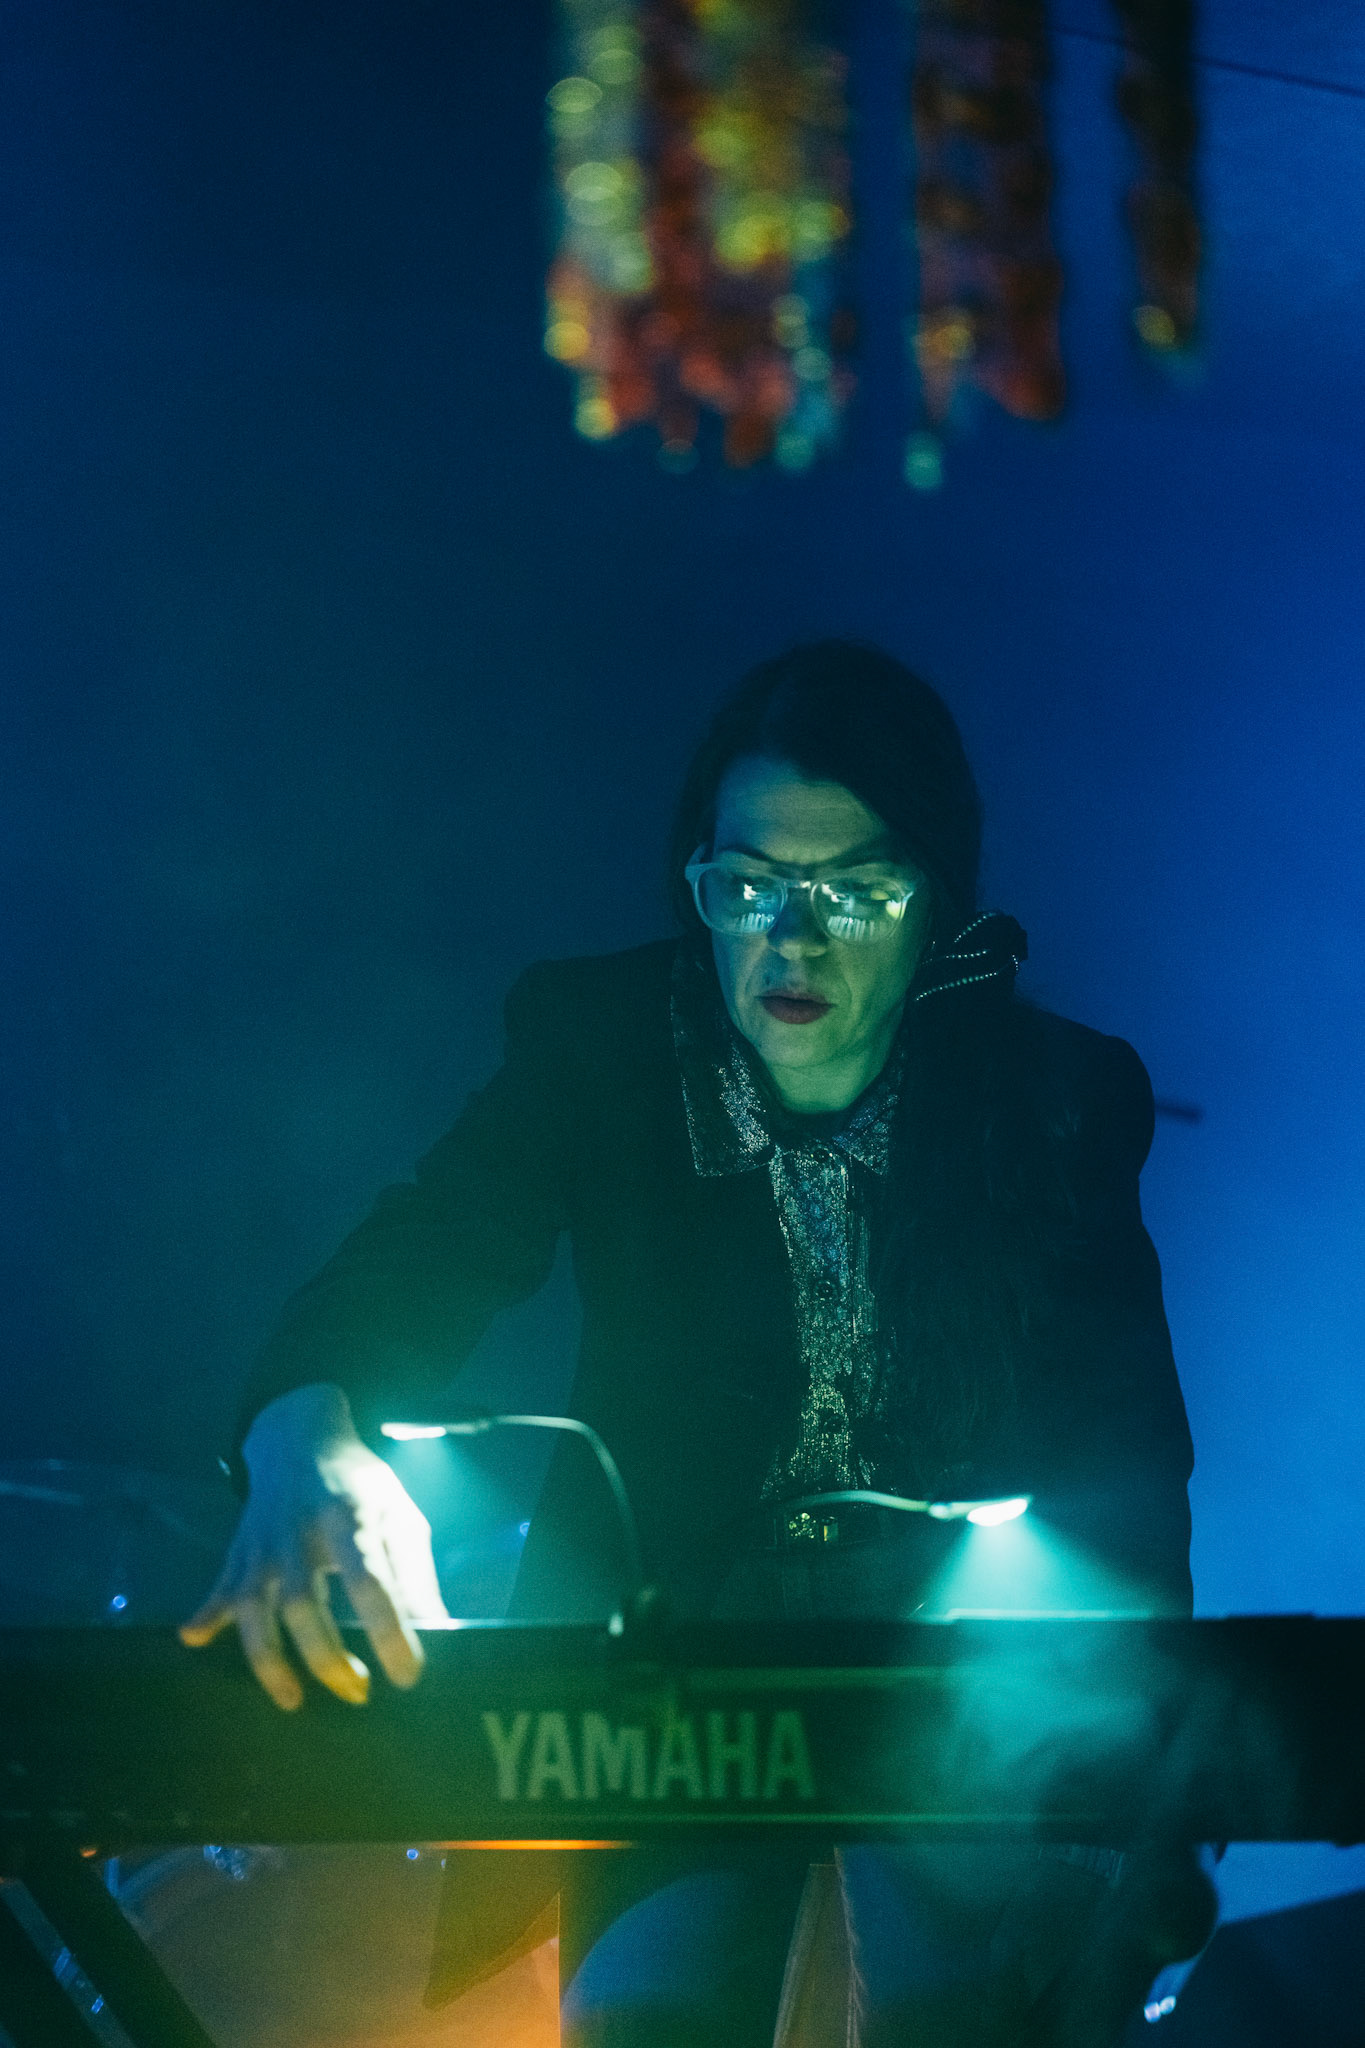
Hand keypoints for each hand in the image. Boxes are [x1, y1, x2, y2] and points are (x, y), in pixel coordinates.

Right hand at [180, 1383, 448, 1709]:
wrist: (298, 1438)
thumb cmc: (359, 1485)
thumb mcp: (399, 1510)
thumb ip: (415, 1569)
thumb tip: (437, 1628)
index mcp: (348, 1517)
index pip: (369, 1580)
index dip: (389, 1631)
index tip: (409, 1677)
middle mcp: (298, 1533)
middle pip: (302, 1602)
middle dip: (327, 1656)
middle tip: (359, 1693)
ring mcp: (261, 1545)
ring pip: (253, 1608)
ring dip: (269, 1660)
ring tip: (293, 1701)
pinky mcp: (238, 1554)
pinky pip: (217, 1590)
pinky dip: (206, 1617)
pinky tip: (196, 1640)